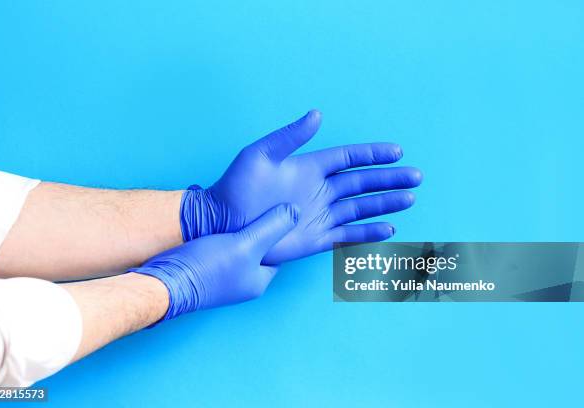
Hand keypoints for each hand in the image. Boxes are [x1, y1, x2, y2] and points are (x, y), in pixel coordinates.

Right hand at [131, 204, 297, 320]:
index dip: (280, 230)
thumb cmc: (206, 268)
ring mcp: (222, 277)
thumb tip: (295, 212)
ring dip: (239, 229)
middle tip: (260, 204)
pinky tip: (218, 218)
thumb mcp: (246, 244)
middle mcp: (242, 282)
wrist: (163, 282)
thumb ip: (272, 227)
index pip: (278, 252)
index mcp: (258, 280)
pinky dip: (223, 233)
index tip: (279, 210)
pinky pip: (220, 247)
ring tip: (239, 208)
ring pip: (239, 246)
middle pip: (259, 249)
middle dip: (259, 228)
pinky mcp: (204, 269)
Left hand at [180, 110, 421, 264]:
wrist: (224, 222)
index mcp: (310, 168)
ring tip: (409, 199)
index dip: (373, 155)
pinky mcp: (315, 239)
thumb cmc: (236, 187)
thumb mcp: (260, 155)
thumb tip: (317, 114)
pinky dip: (368, 233)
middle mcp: (320, 191)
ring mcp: (319, 215)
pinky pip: (347, 234)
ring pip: (361, 208)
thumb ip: (289, 137)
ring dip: (385, 204)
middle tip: (416, 177)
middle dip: (389, 179)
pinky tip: (388, 229)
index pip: (350, 158)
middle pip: (363, 183)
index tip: (397, 152)